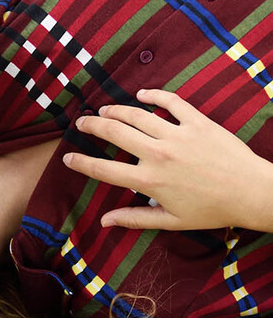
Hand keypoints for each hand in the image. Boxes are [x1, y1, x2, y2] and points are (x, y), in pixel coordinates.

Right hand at [64, 89, 272, 231]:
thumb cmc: (210, 210)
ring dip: (117, 110)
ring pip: (138, 115)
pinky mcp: (198, 123)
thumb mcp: (170, 220)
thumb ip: (134, 218)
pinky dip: (155, 96)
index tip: (68, 158)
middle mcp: (158, 155)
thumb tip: (105, 222)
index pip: (104, 169)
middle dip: (93, 126)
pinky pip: (172, 103)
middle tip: (82, 122)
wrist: (249, 192)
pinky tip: (143, 95)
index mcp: (148, 181)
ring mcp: (179, 135)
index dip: (81, 163)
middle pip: (115, 134)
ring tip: (104, 109)